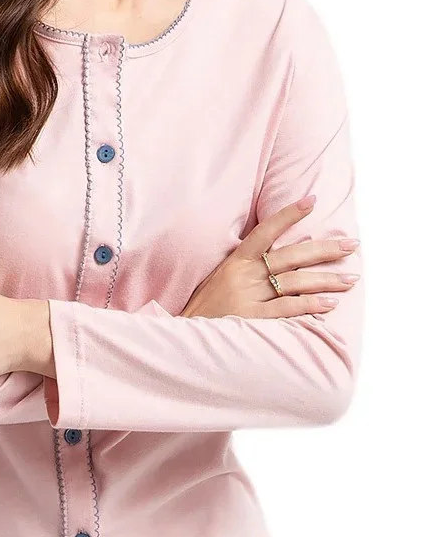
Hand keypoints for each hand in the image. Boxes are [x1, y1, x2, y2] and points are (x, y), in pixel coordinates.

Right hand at [180, 195, 360, 319]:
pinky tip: (331, 303)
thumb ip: (248, 265)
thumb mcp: (221, 277)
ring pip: (294, 282)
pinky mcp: (251, 319)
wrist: (184, 336)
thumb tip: (283, 253)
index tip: (312, 200)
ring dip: (326, 279)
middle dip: (325, 249)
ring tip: (351, 278)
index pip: (265, 231)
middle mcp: (243, 275)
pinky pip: (287, 309)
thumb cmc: (207, 307)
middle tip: (352, 244)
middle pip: (291, 256)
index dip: (288, 215)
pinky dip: (310, 305)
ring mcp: (247, 296)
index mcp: (235, 261)